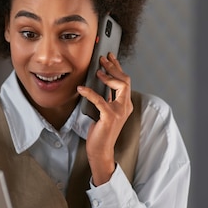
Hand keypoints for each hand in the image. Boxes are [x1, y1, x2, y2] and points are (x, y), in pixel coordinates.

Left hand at [77, 53, 132, 184]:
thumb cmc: (100, 131)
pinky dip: (90, 93)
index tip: (110, 58)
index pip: (125, 81)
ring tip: (97, 71)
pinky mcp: (109, 117)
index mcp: (125, 104)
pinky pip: (100, 100)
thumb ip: (106, 99)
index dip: (118, 68)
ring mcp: (119, 112)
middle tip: (103, 59)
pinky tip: (81, 89)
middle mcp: (125, 107)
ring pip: (120, 86)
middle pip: (125, 80)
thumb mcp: (104, 111)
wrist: (100, 150)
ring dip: (108, 76)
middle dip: (114, 67)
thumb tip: (98, 83)